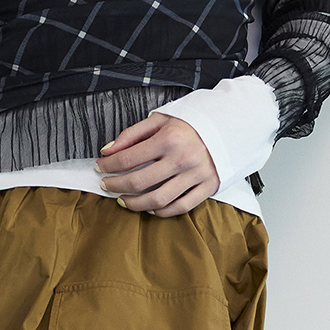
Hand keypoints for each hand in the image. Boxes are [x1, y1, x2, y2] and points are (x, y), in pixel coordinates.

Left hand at [95, 111, 220, 217]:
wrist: (229, 126)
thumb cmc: (191, 123)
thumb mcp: (160, 119)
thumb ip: (132, 134)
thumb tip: (107, 151)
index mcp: (168, 138)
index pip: (128, 158)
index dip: (109, 165)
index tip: (100, 167)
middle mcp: (182, 159)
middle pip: (139, 182)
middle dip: (116, 185)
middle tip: (106, 185)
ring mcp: (196, 175)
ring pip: (158, 200)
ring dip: (134, 204)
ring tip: (122, 200)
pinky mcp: (208, 187)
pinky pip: (180, 207)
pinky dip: (162, 211)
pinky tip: (150, 207)